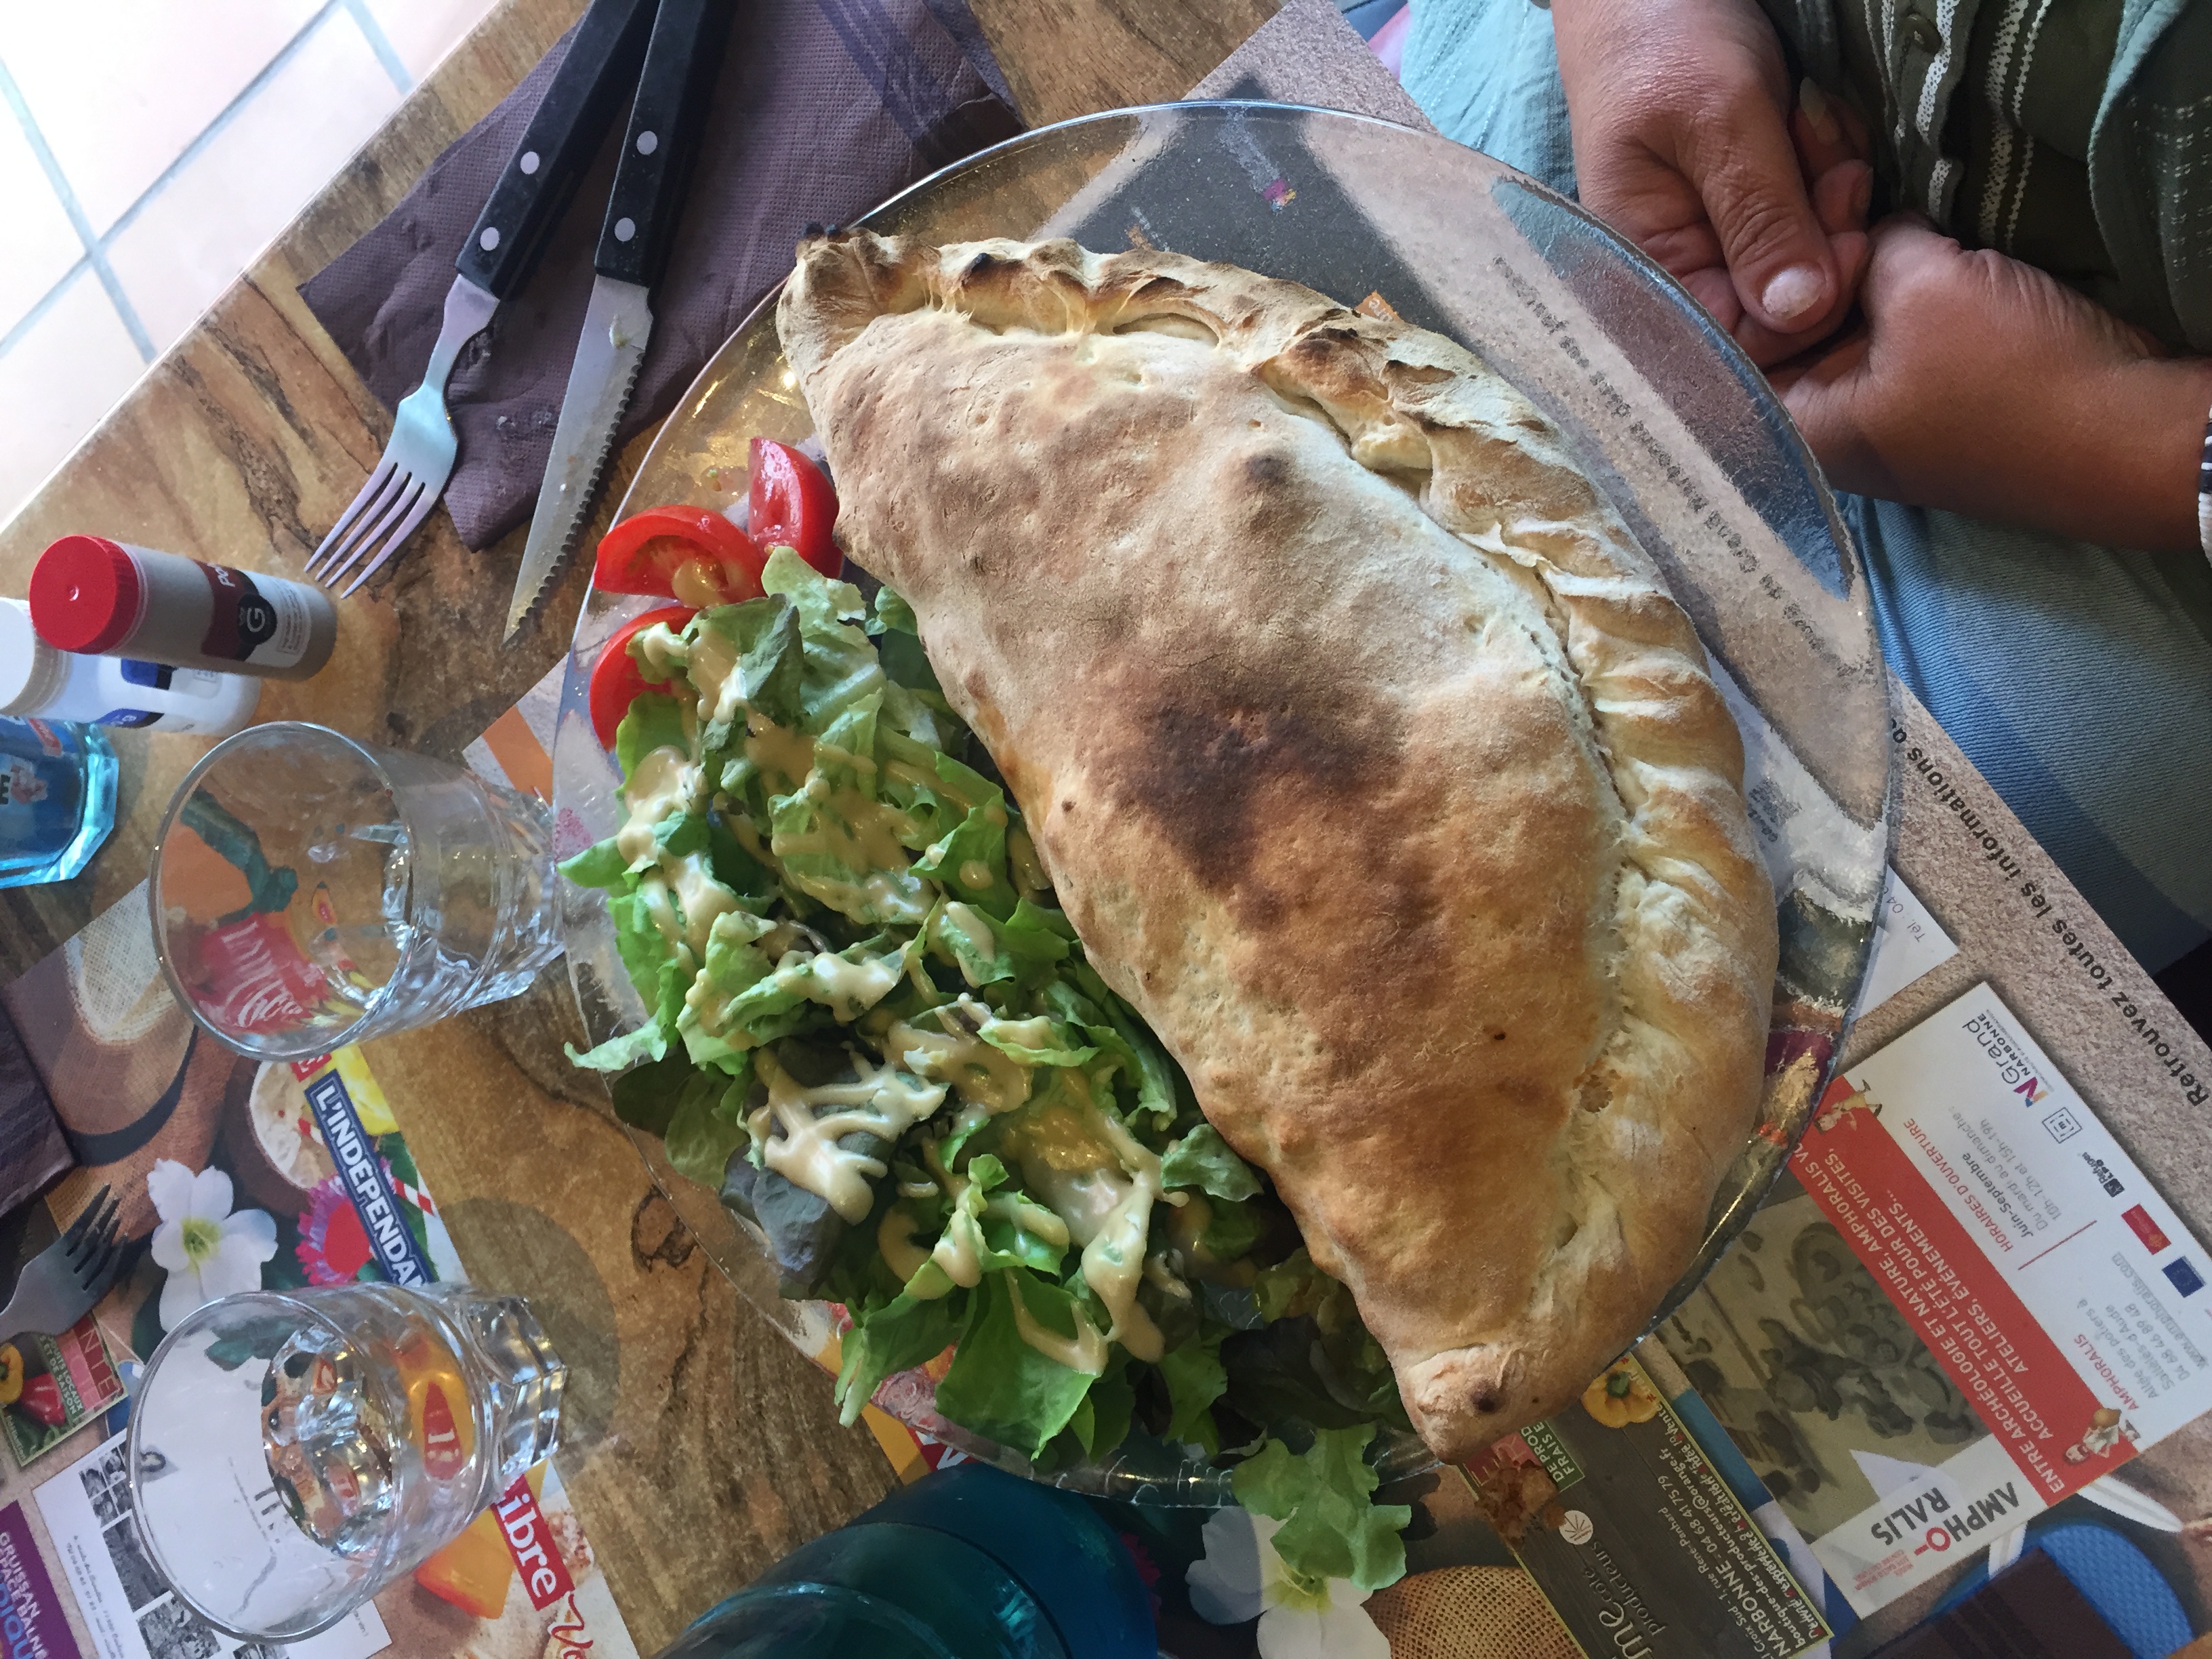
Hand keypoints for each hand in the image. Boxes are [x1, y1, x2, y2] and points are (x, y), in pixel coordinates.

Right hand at [1553, 0, 1871, 365]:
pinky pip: (1811, 218)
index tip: (1853, 235)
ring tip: (1822, 125)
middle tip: (1844, 167)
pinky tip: (1821, 124)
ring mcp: (1722, 234)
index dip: (1809, 306)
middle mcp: (1685, 268)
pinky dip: (1832, 173)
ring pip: (1808, 262)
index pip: (1741, 343)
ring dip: (1834, 197)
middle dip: (1827, 240)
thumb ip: (1760, 218)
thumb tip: (1799, 313)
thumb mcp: (1718, 119)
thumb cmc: (1661, 37)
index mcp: (1650, 269)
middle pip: (1783, 308)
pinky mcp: (1753, 201)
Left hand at [1772, 215, 2211, 550]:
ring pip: (1842, 320)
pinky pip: (1891, 328)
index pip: (1727, 344)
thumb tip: (1857, 230)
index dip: (1756, 273)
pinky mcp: (1930, 392)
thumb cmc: (2009, 376)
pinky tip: (1913, 236)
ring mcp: (1880, 413)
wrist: (2130, 432)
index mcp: (1796, 427)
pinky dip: (1897, 283)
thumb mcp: (1920, 286)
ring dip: (1859, 263)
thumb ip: (1867, 248)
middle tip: (1842, 190)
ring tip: (1866, 196)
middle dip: (1809, 259)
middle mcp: (1825, 429)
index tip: (1791, 222)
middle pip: (1784, 327)